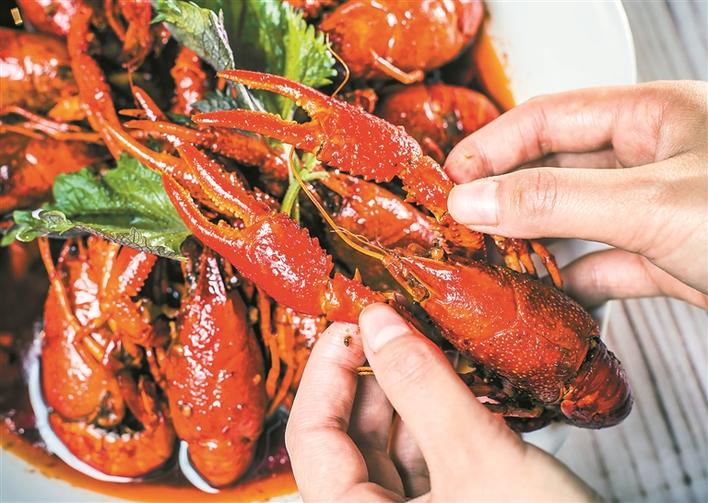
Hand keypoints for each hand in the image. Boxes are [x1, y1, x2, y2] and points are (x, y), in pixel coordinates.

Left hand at [285, 303, 595, 501]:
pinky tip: (454, 387)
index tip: (353, 324)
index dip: (326, 373)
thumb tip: (379, 323)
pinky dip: (435, 421)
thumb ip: (423, 387)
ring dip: (406, 396)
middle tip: (396, 328)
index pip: (311, 438)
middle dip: (372, 378)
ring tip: (429, 349)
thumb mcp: (480, 461)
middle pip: (348, 440)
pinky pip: (423, 461)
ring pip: (387, 448)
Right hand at [445, 81, 707, 307]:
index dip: (493, 146)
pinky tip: (547, 295)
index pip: (548, 118)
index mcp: (652, 117)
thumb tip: (474, 201)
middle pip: (556, 169)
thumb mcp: (649, 202)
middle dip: (507, 195)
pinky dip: (574, 281)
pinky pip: (606, 264)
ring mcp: (659, 211)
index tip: (452, 179)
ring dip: (534, 241)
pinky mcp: (670, 260)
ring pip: (576, 219)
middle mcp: (653, 159)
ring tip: (492, 258)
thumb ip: (556, 201)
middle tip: (462, 222)